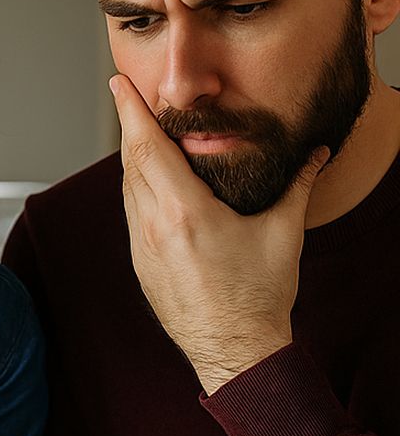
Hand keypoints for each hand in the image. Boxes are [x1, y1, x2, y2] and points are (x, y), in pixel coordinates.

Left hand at [110, 75, 327, 394]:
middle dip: (132, 125)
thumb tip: (317, 156)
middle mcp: (153, 226)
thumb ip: (296, 188)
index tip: (120, 84)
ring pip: (128, 187)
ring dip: (133, 156)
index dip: (132, 111)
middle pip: (132, 162)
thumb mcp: (283, 235)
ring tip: (141, 131)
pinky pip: (132, 212)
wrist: (234, 352)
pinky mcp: (139, 263)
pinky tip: (150, 179)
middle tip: (131, 96)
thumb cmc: (259, 297)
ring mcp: (141, 247)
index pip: (149, 148)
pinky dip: (137, 186)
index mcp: (184, 213)